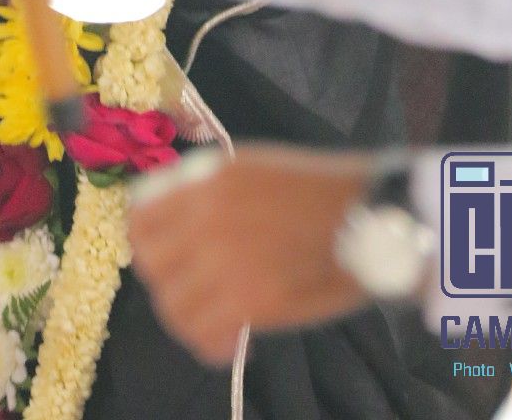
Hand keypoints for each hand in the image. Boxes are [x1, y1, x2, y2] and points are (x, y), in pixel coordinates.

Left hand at [127, 145, 372, 364]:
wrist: (371, 217)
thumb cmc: (318, 190)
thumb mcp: (252, 168)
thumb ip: (207, 190)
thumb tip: (172, 218)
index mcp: (208, 180)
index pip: (140, 216)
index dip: (146, 240)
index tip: (160, 253)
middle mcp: (208, 218)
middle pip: (151, 265)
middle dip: (166, 280)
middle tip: (189, 288)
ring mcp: (226, 262)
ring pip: (173, 308)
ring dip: (188, 317)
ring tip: (211, 318)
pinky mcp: (251, 303)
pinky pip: (205, 337)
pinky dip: (212, 344)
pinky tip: (231, 338)